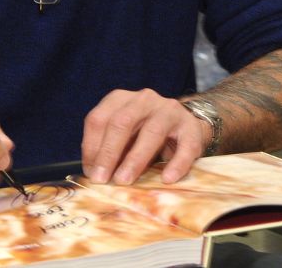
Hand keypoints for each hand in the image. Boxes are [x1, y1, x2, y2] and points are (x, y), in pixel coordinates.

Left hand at [80, 88, 210, 185]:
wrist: (184, 126)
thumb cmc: (144, 134)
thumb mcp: (123, 135)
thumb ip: (108, 148)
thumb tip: (92, 173)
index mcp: (121, 99)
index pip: (99, 119)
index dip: (91, 147)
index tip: (90, 173)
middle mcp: (144, 100)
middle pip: (121, 122)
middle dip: (109, 153)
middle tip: (101, 179)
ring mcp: (169, 111)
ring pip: (151, 132)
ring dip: (135, 159)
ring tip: (125, 181)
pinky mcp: (191, 127)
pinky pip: (185, 146)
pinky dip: (176, 164)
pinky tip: (167, 179)